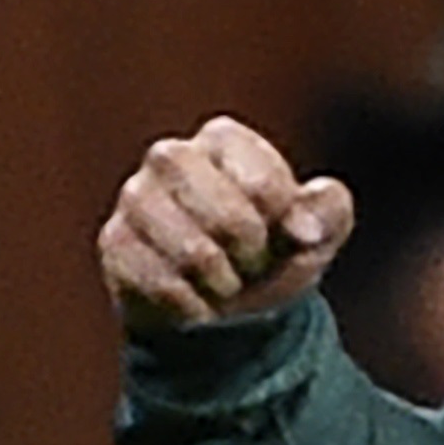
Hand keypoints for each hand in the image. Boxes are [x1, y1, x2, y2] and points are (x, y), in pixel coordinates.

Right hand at [98, 115, 354, 332]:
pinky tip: (198, 302)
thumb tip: (305, 228)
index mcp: (224, 139)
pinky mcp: (114, 243)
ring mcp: (134, 198)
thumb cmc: (276, 251)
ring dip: (221, 280)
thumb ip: (329, 211)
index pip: (262, 183)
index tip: (283, 232)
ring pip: (188, 251)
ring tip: (226, 281)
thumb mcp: (318, 230)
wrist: (227, 305)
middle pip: (221, 213)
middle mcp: (170, 157)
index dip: (281, 222)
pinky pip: (157, 282)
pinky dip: (191, 304)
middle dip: (248, 250)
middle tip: (253, 260)